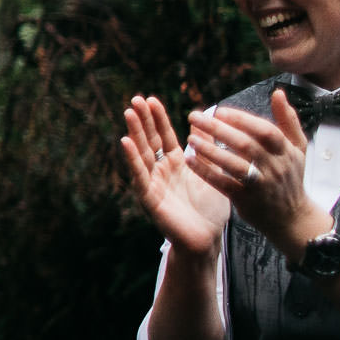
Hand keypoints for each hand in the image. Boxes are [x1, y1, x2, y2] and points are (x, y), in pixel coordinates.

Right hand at [121, 94, 228, 256]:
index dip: (157, 118)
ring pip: (142, 154)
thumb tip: (205, 122)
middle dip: (143, 120)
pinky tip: (125, 142)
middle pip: (150, 140)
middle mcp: (161, 170)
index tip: (151, 99)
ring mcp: (153, 183)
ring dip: (134, 132)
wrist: (208, 240)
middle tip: (135, 99)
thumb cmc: (211, 210)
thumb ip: (208, 149)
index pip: (164, 135)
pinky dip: (132, 159)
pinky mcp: (150, 198)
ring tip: (129, 112)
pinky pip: (139, 176)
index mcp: (176, 163)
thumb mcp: (214, 172)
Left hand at [185, 90, 329, 261]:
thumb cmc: (290, 176)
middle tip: (194, 116)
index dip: (241, 119)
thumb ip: (288, 120)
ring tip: (190, 138)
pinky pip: (223, 184)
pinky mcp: (246, 199)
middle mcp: (274, 167)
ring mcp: (260, 184)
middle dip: (218, 129)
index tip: (218, 110)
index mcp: (286, 151)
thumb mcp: (298, 148)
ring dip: (209, 150)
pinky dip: (206, 171)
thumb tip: (278, 93)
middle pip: (245, 145)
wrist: (291, 217)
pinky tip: (189, 160)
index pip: (264, 130)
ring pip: (233, 165)